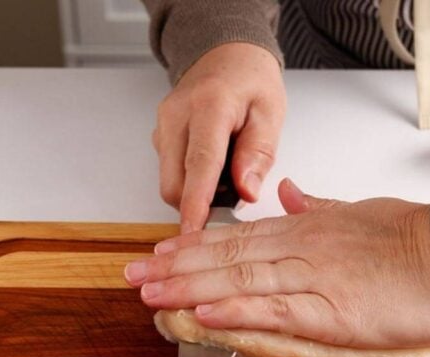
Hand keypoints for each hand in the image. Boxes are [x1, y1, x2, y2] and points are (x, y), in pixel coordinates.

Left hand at [126, 179, 429, 347]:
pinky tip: (203, 312)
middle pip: (229, 256)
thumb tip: (286, 191)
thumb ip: (320, 205)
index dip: (195, 246)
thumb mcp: (363, 210)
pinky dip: (237, 309)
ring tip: (149, 293)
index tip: (162, 252)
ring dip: (190, 287)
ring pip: (241, 280)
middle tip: (133, 274)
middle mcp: (304, 249)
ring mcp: (316, 278)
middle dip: (176, 267)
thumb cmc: (419, 237)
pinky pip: (277, 309)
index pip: (240, 236)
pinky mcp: (333, 311)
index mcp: (310, 229)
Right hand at [153, 42, 285, 232]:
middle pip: (175, 183)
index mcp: (210, 105)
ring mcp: (163, 126)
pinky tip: (214, 164)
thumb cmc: (251, 81)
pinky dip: (192, 180)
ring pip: (171, 182)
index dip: (196, 202)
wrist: (224, 53)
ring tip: (228, 169)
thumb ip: (259, 154)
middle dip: (201, 202)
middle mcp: (177, 115)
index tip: (193, 231)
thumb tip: (246, 192)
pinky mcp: (159, 136)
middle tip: (236, 190)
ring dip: (198, 191)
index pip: (200, 163)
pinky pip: (171, 172)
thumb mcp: (270, 112)